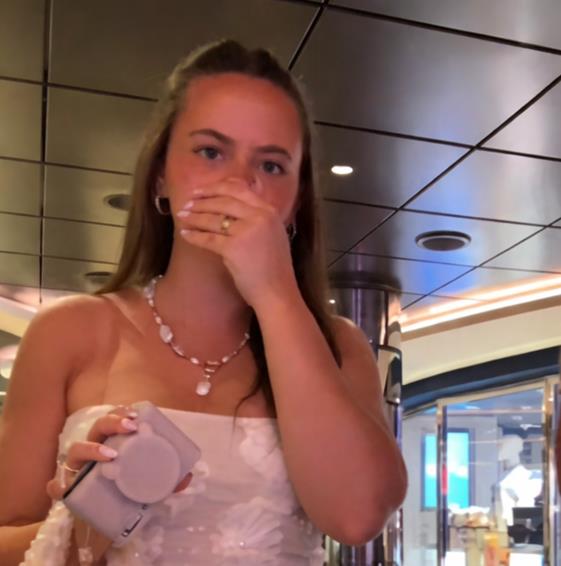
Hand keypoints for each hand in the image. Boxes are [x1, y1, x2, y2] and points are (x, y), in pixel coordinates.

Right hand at [47, 406, 191, 500]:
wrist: (106, 512)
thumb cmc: (125, 486)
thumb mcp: (147, 479)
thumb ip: (167, 478)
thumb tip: (187, 478)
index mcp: (112, 441)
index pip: (113, 420)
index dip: (121, 413)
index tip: (135, 415)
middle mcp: (93, 449)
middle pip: (97, 428)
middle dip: (112, 422)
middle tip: (130, 427)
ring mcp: (78, 468)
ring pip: (75, 449)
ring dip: (91, 448)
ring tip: (110, 453)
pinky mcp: (68, 489)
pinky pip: (57, 485)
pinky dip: (58, 485)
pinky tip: (62, 486)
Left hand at [176, 179, 299, 308]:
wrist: (277, 291)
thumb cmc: (274, 267)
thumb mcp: (273, 233)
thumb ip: (258, 218)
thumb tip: (231, 205)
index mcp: (269, 211)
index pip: (238, 189)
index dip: (215, 188)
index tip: (200, 191)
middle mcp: (259, 216)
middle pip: (223, 201)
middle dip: (201, 201)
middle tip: (186, 204)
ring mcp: (246, 231)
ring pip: (213, 218)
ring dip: (194, 216)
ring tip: (182, 216)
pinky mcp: (233, 248)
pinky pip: (208, 238)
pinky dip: (194, 235)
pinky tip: (185, 234)